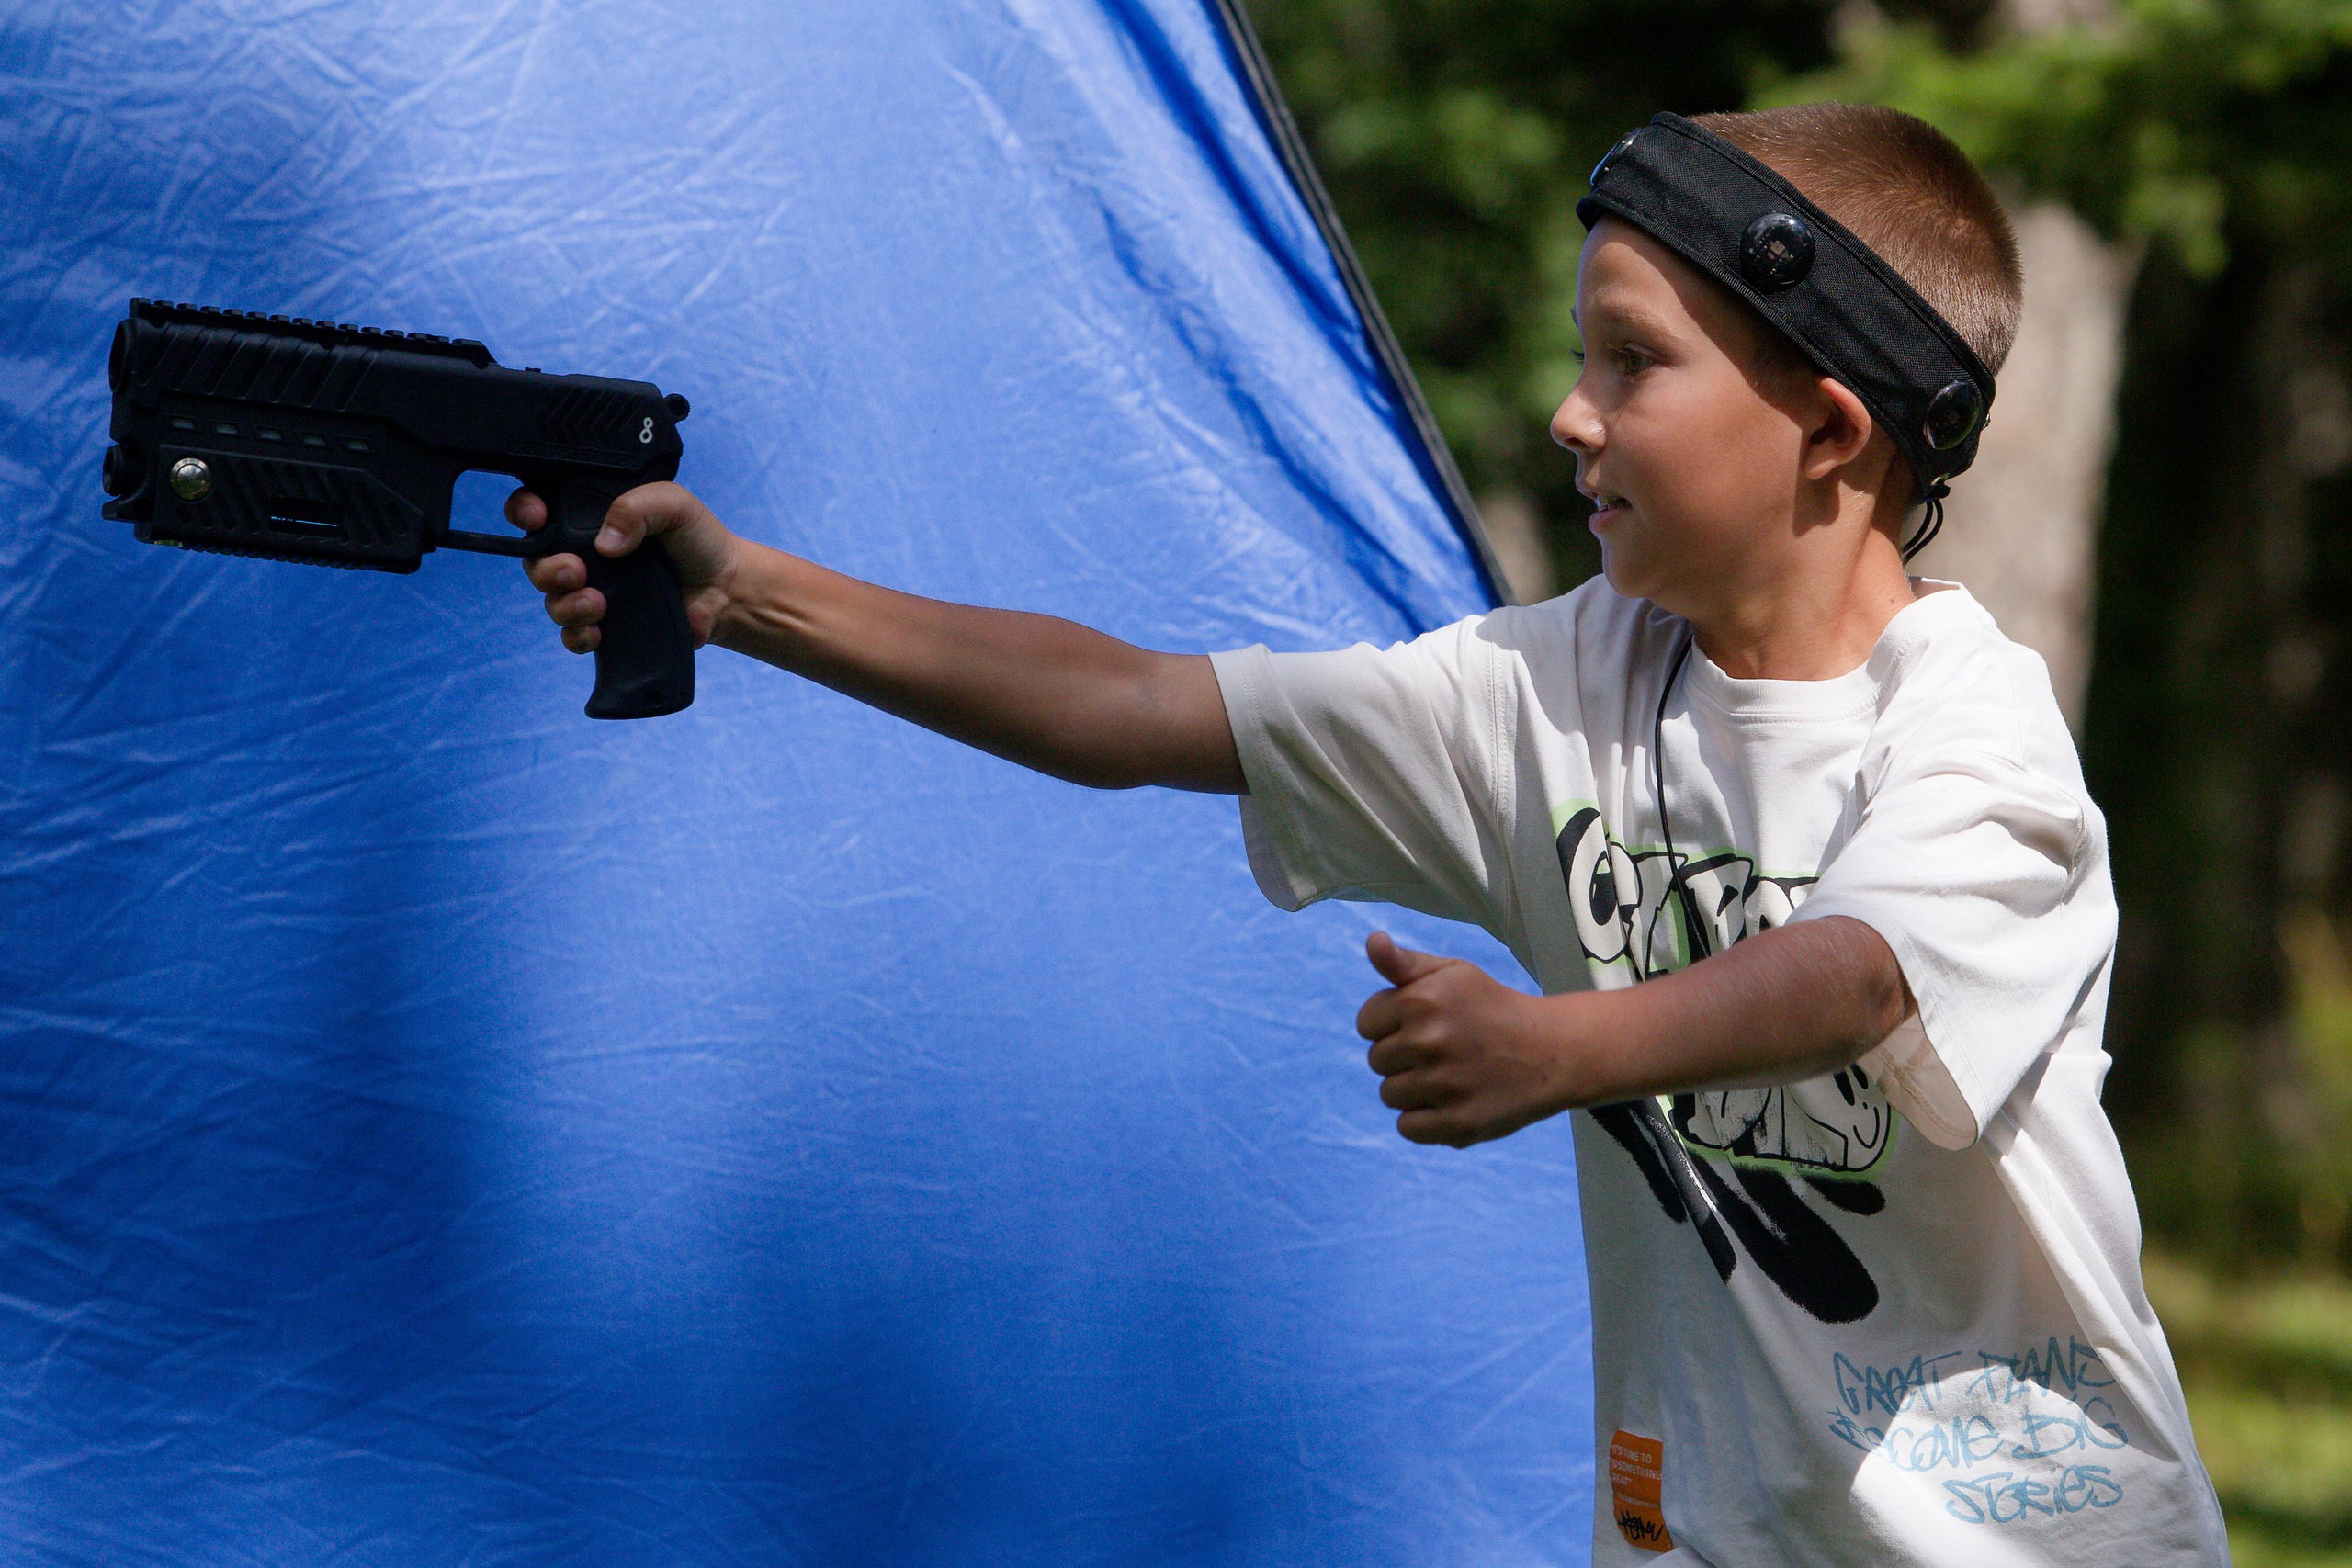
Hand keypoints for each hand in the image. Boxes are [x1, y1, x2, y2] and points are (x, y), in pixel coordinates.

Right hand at [512, 481, 742, 653]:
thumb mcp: (674, 505)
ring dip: (565, 604)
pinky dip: (578, 635)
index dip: (525, 510)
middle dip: (546, 568)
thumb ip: (638, 506)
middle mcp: (584, 553)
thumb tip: (605, 542)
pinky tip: (598, 630)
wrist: (724, 590)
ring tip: (597, 603)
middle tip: (575, 572)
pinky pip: (571, 635)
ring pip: (551, 600)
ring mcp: (592, 590)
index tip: (536, 516)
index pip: (539, 508)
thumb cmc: (699, 540)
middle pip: (536, 560)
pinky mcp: (604, 625)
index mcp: (592, 517)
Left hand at [1356, 932, 1566, 1147]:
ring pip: (1389, 1095)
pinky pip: (1408, 1127)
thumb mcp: (1452, 973)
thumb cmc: (1491, 1008)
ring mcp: (1443, 1085)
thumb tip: (1372, 941)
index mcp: (1420, 1000)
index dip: (1392, 1023)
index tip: (1424, 1022)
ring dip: (1413, 1089)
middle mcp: (1428, 1041)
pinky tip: (1453, 1101)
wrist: (1551, 1051)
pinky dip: (1425, 1120)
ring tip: (1450, 1074)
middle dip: (1403, 1055)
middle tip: (1444, 1049)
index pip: (1366, 1023)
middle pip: (1377, 1060)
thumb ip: (1403, 962)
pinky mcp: (1457, 1124)